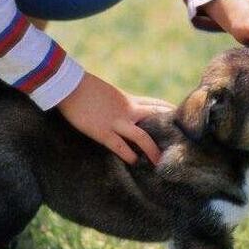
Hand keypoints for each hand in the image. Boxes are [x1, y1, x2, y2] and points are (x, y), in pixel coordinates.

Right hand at [57, 73, 173, 163]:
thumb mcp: (106, 92)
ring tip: (160, 162)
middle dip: (168, 129)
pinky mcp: (102, 131)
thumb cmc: (82, 87)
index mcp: (128, 98)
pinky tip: (134, 162)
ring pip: (142, 137)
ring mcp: (116, 121)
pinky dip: (128, 155)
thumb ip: (116, 101)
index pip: (154, 103)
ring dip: (152, 150)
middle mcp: (127, 110)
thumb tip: (118, 109)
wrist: (69, 85)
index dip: (168, 111)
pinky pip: (120, 146)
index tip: (179, 118)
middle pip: (155, 117)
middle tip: (180, 142)